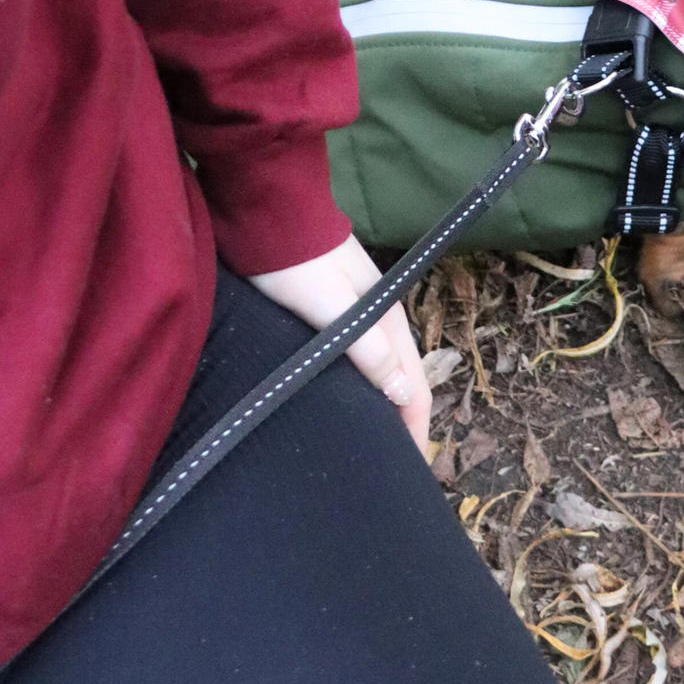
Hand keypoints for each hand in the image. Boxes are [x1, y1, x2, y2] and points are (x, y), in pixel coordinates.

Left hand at [250, 233, 430, 452]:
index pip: (414, 385)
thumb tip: (402, 395)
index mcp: (388, 319)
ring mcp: (362, 312)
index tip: (408, 469)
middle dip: (403, 423)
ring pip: (384, 370)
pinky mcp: (339, 309)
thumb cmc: (294, 263)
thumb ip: (365, 348)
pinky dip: (366, 386)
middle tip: (390, 467)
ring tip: (373, 443)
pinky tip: (352, 401)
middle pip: (403, 381)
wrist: (268, 214)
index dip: (414, 429)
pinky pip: (364, 358)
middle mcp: (383, 317)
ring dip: (384, 406)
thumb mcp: (329, 307)